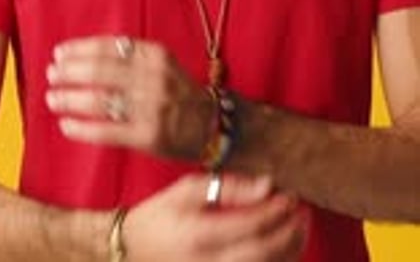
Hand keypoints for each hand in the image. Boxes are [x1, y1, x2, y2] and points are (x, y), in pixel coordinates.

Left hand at [46, 35, 212, 158]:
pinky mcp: (148, 136)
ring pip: (99, 100)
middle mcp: (154, 78)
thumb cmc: (177, 91)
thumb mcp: (161, 63)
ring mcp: (152, 108)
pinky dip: (81, 127)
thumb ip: (130, 57)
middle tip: (51, 74)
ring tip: (53, 97)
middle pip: (100, 71)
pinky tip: (66, 125)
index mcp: (156, 55)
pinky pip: (105, 131)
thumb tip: (80, 55)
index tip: (59, 53)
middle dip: (69, 72)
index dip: (79, 49)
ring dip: (69, 98)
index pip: (109, 47)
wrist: (212, 125)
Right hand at [123, 173, 307, 261]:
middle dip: (291, 231)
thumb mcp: (187, 190)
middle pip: (266, 253)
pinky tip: (284, 246)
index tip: (292, 193)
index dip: (278, 209)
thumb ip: (229, 186)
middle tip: (302, 209)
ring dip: (290, 249)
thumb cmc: (161, 215)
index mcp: (201, 235)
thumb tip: (268, 184)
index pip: (253, 225)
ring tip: (299, 225)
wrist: (134, 250)